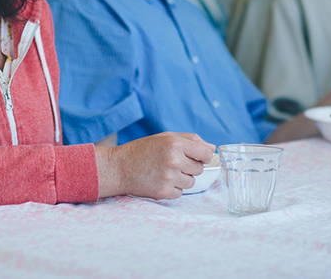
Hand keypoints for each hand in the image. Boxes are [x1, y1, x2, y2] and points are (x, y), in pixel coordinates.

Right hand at [96, 132, 215, 199]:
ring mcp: (169, 178)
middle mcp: (174, 160)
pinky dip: (173, 189)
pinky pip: (180, 193)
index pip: (205, 154)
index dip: (203, 157)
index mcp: (175, 144)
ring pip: (191, 182)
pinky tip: (160, 181)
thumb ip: (190, 140)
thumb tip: (211, 148)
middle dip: (190, 167)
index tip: (197, 158)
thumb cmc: (142, 150)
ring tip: (165, 172)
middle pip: (199, 169)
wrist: (119, 167)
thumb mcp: (165, 137)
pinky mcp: (163, 192)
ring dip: (181, 179)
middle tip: (173, 164)